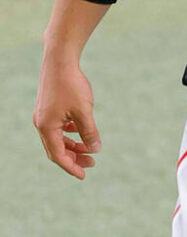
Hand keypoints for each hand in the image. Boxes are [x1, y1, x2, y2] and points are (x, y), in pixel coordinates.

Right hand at [33, 58, 101, 179]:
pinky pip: (58, 127)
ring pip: (57, 138)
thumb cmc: (71, 85)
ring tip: (90, 148)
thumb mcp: (84, 111)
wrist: (60, 61)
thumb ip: (89, 131)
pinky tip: (81, 130)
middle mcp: (41, 124)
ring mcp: (44, 115)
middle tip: (92, 163)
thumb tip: (95, 149)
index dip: (71, 167)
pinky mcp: (48, 107)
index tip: (84, 175)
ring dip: (73, 145)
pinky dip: (69, 132)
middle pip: (56, 149)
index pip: (58, 155)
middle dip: (74, 157)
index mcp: (47, 128)